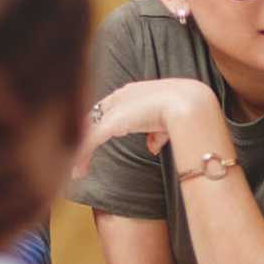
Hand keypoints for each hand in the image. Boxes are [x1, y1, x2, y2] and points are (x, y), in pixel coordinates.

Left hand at [72, 79, 215, 178]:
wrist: (187, 105)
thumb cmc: (185, 109)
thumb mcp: (169, 121)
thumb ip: (156, 133)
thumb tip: (152, 147)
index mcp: (134, 91)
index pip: (110, 104)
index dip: (103, 121)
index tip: (98, 135)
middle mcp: (120, 97)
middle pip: (94, 114)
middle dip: (85, 132)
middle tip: (78, 148)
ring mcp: (114, 110)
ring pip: (88, 129)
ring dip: (81, 148)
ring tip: (75, 166)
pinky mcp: (110, 123)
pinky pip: (89, 142)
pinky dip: (82, 157)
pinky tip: (77, 172)